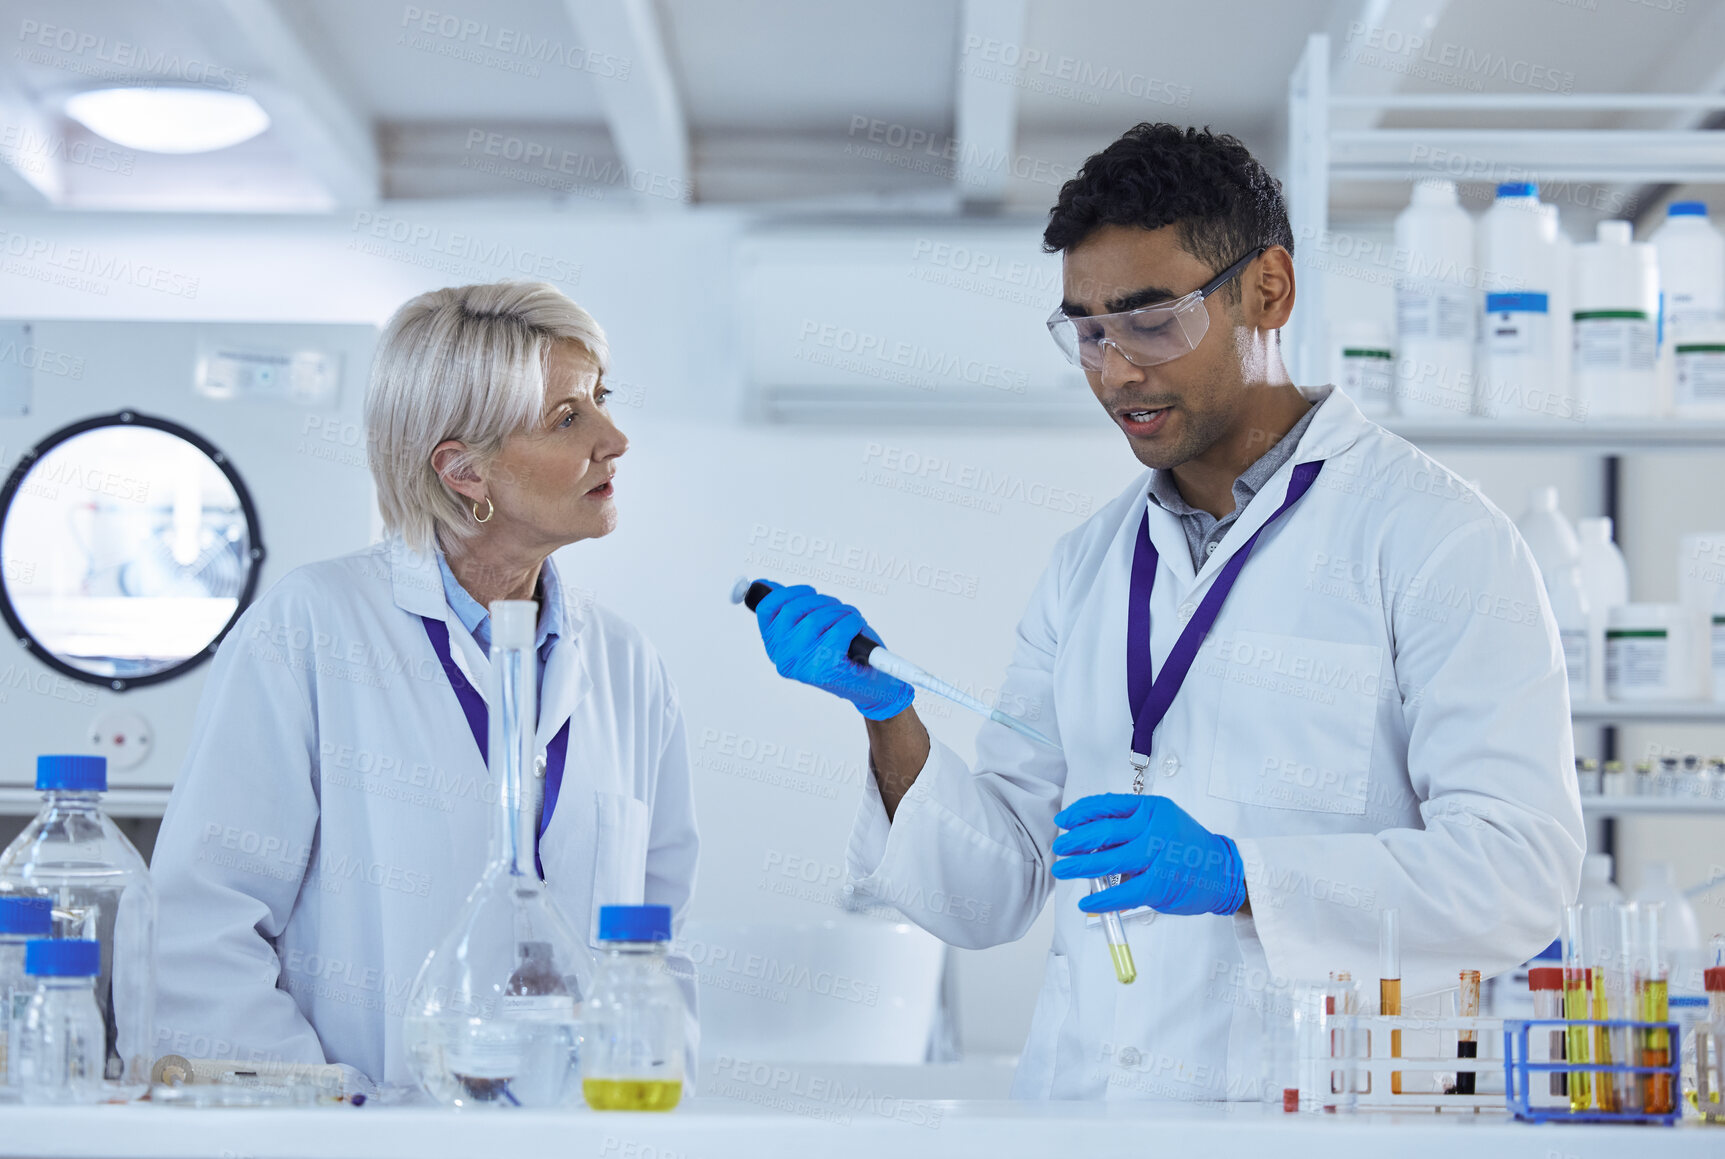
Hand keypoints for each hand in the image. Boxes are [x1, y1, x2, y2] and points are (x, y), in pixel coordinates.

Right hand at [752, 581, 912, 720]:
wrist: (874, 684)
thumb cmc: (845, 652)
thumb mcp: (811, 628)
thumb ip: (790, 609)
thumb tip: (768, 585)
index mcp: (776, 648)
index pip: (767, 609)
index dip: (789, 592)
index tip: (809, 592)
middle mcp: (784, 659)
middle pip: (794, 609)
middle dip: (822, 602)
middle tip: (838, 611)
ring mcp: (803, 666)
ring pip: (817, 617)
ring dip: (841, 612)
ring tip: (850, 624)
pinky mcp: (827, 668)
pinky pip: (840, 627)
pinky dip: (854, 623)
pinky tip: (857, 633)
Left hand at [1049, 793, 1245, 915]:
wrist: (1223, 871)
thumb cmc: (1188, 847)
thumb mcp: (1162, 822)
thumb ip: (1130, 826)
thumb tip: (1090, 837)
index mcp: (1151, 808)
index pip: (1107, 805)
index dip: (1080, 813)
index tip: (1064, 820)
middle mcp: (1153, 828)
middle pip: (1102, 832)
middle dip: (1074, 840)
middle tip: (1060, 847)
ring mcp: (1157, 855)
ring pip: (1108, 860)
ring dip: (1079, 866)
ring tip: (1063, 869)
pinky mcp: (1160, 883)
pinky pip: (1122, 892)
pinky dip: (1101, 900)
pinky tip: (1087, 903)